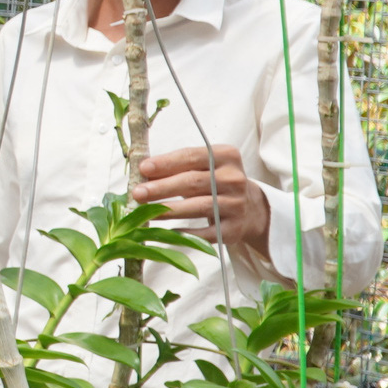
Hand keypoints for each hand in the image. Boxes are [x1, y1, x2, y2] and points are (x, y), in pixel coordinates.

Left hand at [130, 145, 269, 250]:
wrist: (249, 207)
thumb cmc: (215, 182)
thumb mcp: (202, 167)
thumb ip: (176, 167)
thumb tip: (143, 173)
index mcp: (226, 156)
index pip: (191, 156)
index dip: (166, 163)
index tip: (143, 168)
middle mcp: (234, 179)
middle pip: (192, 182)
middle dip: (161, 187)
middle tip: (138, 192)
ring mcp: (236, 204)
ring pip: (197, 207)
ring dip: (168, 210)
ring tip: (146, 212)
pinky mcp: (233, 228)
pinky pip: (204, 232)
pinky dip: (185, 232)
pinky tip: (167, 231)